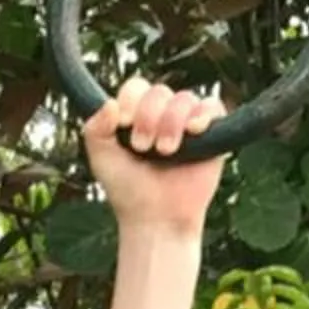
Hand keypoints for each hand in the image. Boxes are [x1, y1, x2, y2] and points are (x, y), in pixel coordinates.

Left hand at [83, 77, 228, 235]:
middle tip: (143, 148)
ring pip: (184, 98)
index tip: (123, 126)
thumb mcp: (101, 160)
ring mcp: (187, 123)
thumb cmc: (129, 192)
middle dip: (148, 118)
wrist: (157, 219)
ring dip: (172, 122)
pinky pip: (212, 106)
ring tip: (167, 152)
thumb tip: (109, 102)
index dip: (130, 103)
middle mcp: (162, 116)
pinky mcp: (213, 134)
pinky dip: (203, 114)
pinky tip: (194, 131)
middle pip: (159, 91)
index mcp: (136, 116)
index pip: (135, 88)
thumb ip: (94, 129)